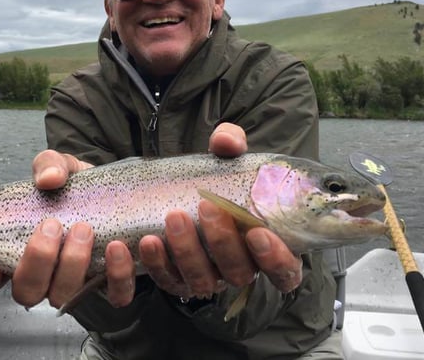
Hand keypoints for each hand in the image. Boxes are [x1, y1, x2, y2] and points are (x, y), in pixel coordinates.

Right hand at [0, 150, 135, 308]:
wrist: (114, 192)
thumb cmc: (76, 187)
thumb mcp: (59, 168)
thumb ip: (49, 166)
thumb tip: (49, 179)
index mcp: (18, 251)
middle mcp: (44, 276)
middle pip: (27, 292)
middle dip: (38, 261)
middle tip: (52, 226)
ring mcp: (75, 284)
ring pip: (65, 296)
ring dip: (73, 266)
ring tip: (85, 230)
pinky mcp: (110, 284)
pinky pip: (115, 295)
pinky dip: (118, 276)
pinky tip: (119, 248)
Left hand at [139, 123, 302, 296]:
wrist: (166, 192)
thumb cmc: (209, 181)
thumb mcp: (222, 159)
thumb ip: (229, 145)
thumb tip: (226, 141)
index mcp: (260, 246)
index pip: (284, 272)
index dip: (277, 260)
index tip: (258, 233)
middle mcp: (234, 268)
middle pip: (238, 274)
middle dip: (223, 243)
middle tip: (206, 207)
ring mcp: (202, 278)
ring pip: (200, 282)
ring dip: (187, 253)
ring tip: (172, 217)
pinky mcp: (170, 280)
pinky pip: (163, 282)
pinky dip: (151, 266)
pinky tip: (139, 242)